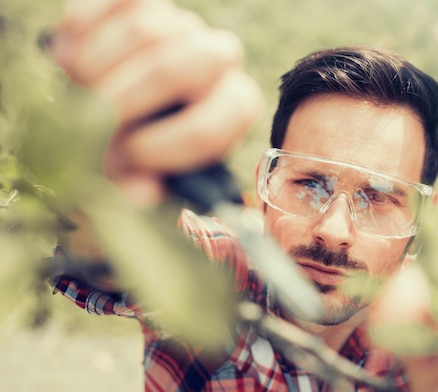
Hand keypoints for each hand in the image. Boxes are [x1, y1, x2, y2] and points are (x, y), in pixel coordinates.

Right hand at [49, 0, 262, 204]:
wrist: (116, 112)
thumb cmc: (136, 150)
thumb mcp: (140, 180)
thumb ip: (141, 192)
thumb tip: (140, 194)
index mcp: (233, 109)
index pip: (207, 129)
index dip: (160, 148)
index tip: (128, 159)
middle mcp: (219, 60)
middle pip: (173, 67)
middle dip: (122, 101)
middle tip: (91, 123)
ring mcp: (183, 24)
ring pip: (142, 32)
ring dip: (94, 71)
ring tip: (80, 96)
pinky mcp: (144, 1)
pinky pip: (115, 2)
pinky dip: (82, 32)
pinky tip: (72, 59)